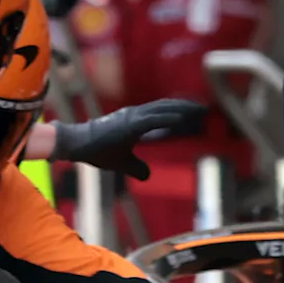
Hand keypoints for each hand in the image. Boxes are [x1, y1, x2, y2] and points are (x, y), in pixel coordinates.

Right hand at [40, 98, 210, 180]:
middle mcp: (136, 114)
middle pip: (167, 106)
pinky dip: (169, 118)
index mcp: (136, 120)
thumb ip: (137, 167)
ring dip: (183, 109)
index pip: (163, 112)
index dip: (180, 111)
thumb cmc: (97, 150)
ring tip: (200, 110)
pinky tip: (182, 119)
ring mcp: (133, 117)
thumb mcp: (123, 163)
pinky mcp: (129, 123)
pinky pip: (153, 119)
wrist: (78, 145)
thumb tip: (148, 176)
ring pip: (163, 109)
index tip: (197, 113)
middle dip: (187, 107)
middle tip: (205, 109)